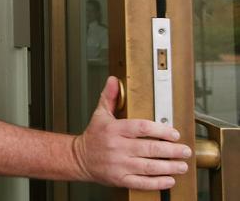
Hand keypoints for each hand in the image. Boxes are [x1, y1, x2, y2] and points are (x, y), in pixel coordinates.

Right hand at [73, 76, 191, 189]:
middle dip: (172, 150)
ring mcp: (119, 164)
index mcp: (114, 130)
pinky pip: (142, 182)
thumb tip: (113, 80)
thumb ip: (109, 97)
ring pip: (149, 166)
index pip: (142, 128)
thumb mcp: (99, 114)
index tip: (174, 133)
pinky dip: (157, 182)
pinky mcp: (120, 178)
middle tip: (185, 150)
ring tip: (182, 165)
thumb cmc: (93, 137)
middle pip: (150, 148)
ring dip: (169, 167)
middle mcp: (117, 147)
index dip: (161, 130)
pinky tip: (168, 179)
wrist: (79, 159)